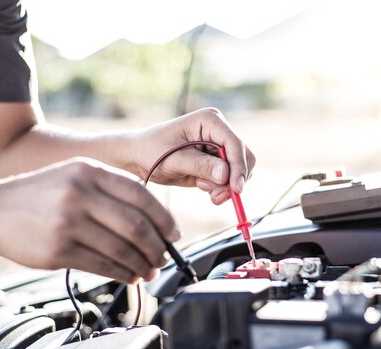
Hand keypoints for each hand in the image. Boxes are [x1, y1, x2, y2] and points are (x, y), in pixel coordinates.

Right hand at [0, 158, 178, 283]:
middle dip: (156, 246)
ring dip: (142, 264)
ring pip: (121, 249)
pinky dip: (122, 274)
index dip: (163, 219)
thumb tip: (153, 222)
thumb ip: (110, 191)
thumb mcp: (73, 176)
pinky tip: (129, 275)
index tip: (173, 234)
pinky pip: (102, 266)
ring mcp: (67, 223)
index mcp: (89, 171)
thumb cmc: (38, 195)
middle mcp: (79, 194)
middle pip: (136, 225)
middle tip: (163, 257)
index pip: (141, 196)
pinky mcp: (57, 251)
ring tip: (149, 270)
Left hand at [125, 108, 255, 204]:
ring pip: (238, 171)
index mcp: (210, 121)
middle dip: (234, 179)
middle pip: (244, 157)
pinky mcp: (214, 162)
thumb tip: (225, 175)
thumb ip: (200, 166)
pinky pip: (228, 178)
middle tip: (217, 197)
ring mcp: (217, 147)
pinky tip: (200, 186)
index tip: (236, 189)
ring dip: (225, 186)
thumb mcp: (174, 159)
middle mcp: (218, 131)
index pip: (235, 144)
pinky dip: (219, 188)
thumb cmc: (150, 151)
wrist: (136, 157)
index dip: (238, 167)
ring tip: (201, 188)